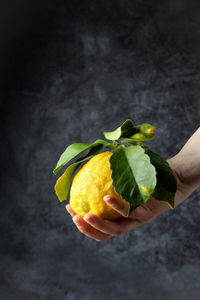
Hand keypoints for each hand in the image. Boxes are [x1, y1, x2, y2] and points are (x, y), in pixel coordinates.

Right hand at [66, 157, 186, 241]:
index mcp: (121, 214)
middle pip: (106, 233)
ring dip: (100, 224)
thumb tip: (86, 164)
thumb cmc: (148, 172)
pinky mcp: (150, 212)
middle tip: (74, 217)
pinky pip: (132, 212)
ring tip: (85, 215)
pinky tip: (106, 198)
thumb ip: (109, 174)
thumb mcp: (126, 172)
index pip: (99, 223)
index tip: (69, 207)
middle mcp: (129, 220)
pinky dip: (118, 206)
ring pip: (118, 229)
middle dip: (87, 228)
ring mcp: (139, 218)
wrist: (176, 174)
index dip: (83, 220)